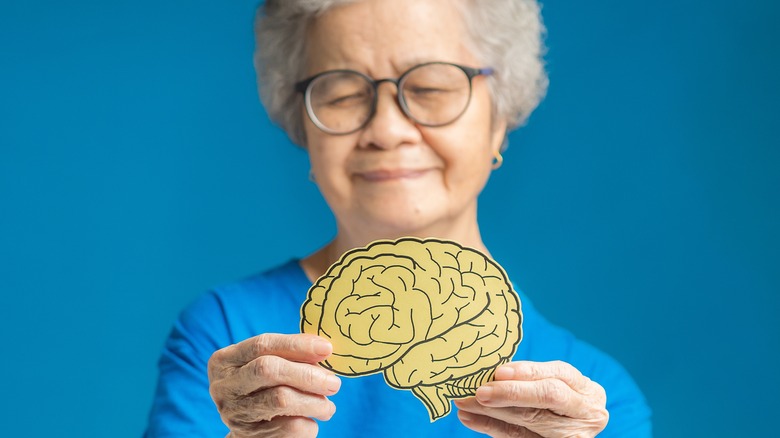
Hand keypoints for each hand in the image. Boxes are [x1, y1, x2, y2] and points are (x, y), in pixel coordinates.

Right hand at [207, 333, 340, 436]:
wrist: (249, 432)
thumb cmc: (263, 389)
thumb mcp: (268, 366)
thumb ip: (290, 355)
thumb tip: (323, 349)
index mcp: (225, 360)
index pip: (262, 344)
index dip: (297, 345)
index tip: (327, 348)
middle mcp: (224, 386)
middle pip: (269, 370)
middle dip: (307, 374)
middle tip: (334, 383)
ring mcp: (233, 413)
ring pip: (281, 399)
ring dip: (314, 402)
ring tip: (328, 406)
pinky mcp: (248, 436)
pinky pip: (288, 427)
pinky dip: (308, 424)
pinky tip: (312, 421)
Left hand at [453, 361, 607, 437]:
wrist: (571, 427)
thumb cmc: (560, 400)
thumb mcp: (556, 383)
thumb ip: (531, 378)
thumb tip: (492, 371)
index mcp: (587, 390)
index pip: (558, 376)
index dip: (528, 373)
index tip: (499, 372)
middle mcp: (586, 414)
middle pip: (546, 399)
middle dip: (509, 393)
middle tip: (478, 391)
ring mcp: (572, 435)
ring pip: (529, 421)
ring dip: (491, 411)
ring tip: (465, 403)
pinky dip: (491, 427)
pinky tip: (471, 419)